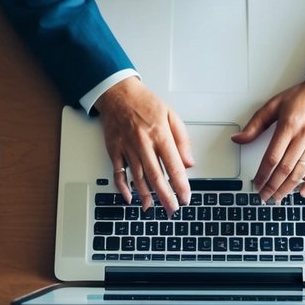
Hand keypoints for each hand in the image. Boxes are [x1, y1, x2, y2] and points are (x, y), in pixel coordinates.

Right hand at [96, 77, 193, 214]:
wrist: (118, 93)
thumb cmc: (145, 103)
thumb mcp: (171, 115)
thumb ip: (182, 140)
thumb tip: (189, 162)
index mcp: (160, 135)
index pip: (174, 166)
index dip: (181, 185)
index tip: (185, 197)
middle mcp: (143, 143)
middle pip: (156, 176)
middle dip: (165, 197)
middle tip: (172, 210)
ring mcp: (127, 148)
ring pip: (137, 177)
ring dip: (145, 195)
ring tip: (153, 208)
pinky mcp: (114, 150)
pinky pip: (118, 172)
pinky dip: (122, 187)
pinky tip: (129, 197)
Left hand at [233, 77, 304, 202]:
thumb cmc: (303, 96)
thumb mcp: (275, 104)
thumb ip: (256, 123)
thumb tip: (239, 138)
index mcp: (289, 124)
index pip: (272, 156)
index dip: (263, 174)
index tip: (256, 183)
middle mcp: (303, 134)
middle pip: (285, 168)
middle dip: (273, 186)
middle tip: (264, 196)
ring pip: (300, 171)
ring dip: (288, 188)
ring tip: (278, 197)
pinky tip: (303, 192)